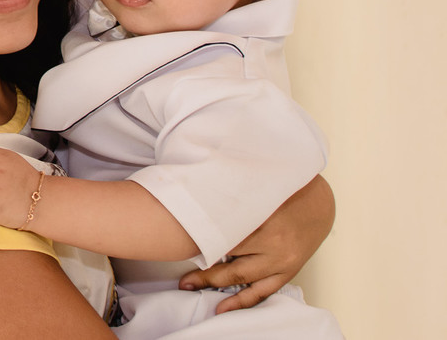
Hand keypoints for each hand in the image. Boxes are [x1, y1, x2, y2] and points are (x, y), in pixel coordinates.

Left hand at [178, 175, 334, 312]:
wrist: (319, 203)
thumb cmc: (284, 192)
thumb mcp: (257, 189)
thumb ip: (232, 200)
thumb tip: (197, 202)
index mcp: (263, 220)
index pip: (223, 236)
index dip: (200, 243)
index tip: (178, 247)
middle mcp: (273, 244)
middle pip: (231, 262)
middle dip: (203, 272)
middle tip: (182, 278)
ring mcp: (282, 261)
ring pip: (244, 279)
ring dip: (216, 285)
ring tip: (191, 288)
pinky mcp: (288, 271)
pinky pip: (264, 290)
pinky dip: (244, 300)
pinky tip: (226, 306)